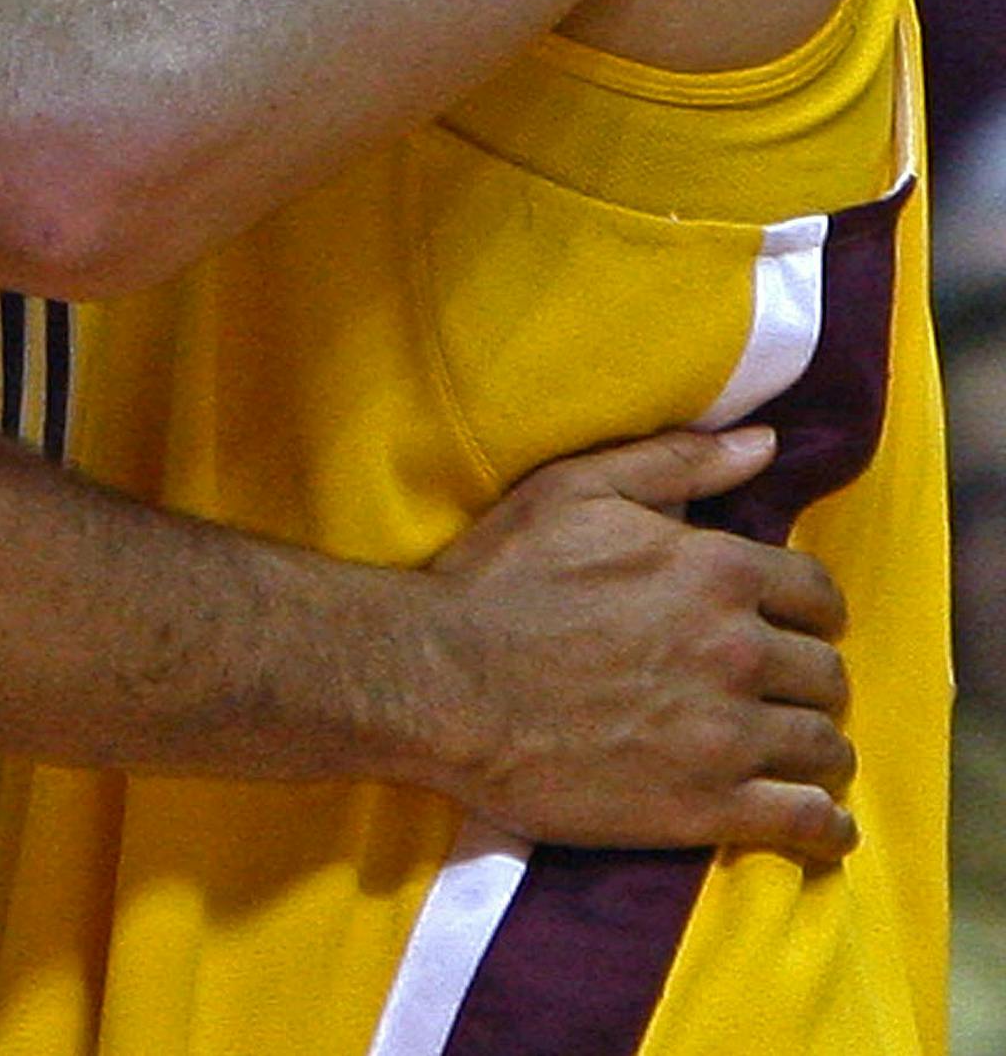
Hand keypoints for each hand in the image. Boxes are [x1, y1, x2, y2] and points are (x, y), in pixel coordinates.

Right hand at [422, 427, 855, 860]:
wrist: (442, 682)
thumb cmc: (501, 578)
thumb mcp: (576, 489)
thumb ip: (677, 461)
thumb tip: (765, 443)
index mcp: (716, 569)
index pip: (817, 595)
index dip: (809, 610)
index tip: (790, 625)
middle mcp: (737, 650)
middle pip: (827, 674)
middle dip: (810, 680)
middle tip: (781, 691)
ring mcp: (726, 734)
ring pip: (826, 748)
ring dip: (819, 750)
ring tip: (796, 754)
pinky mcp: (705, 806)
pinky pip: (807, 822)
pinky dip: (826, 826)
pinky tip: (820, 824)